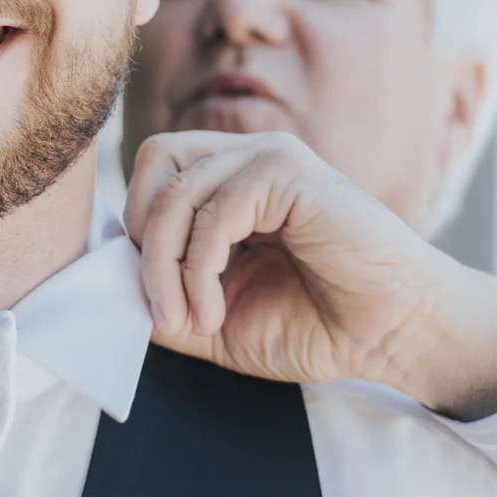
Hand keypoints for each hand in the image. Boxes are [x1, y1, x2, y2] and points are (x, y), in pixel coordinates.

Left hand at [124, 131, 496, 418]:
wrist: (394, 337)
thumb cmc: (318, 325)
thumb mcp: (215, 320)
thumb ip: (162, 298)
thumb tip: (102, 286)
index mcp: (231, 185)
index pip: (152, 177)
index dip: (135, 237)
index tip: (154, 305)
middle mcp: (249, 159)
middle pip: (153, 164)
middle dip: (142, 241)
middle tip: (163, 309)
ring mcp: (271, 159)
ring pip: (176, 190)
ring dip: (167, 266)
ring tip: (192, 319)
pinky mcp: (290, 173)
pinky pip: (214, 209)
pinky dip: (200, 267)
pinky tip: (217, 309)